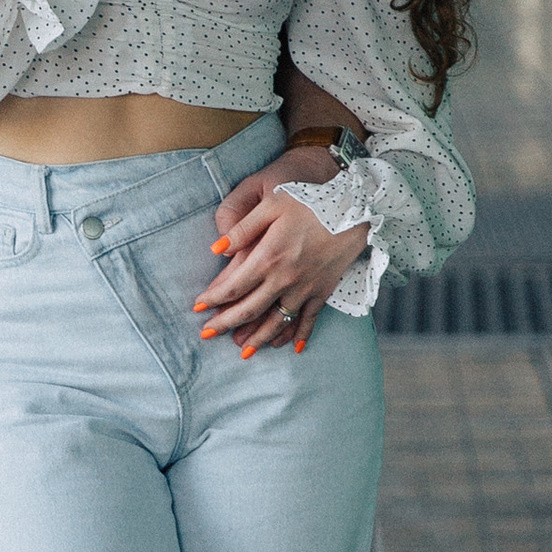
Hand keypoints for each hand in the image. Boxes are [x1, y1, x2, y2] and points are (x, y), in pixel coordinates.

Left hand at [193, 164, 373, 353]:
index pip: (233, 286)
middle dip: (226, 324)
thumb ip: (242, 227)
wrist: (354, 206)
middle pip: (250, 309)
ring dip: (258, 339)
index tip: (197, 308)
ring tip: (242, 352)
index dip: (213, 299)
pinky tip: (292, 348)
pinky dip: (300, 335)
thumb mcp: (271, 203)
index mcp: (268, 257)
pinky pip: (309, 319)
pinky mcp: (323, 290)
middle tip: (207, 334)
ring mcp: (306, 288)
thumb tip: (216, 249)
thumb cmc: (309, 199)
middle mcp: (285, 278)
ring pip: (277, 321)